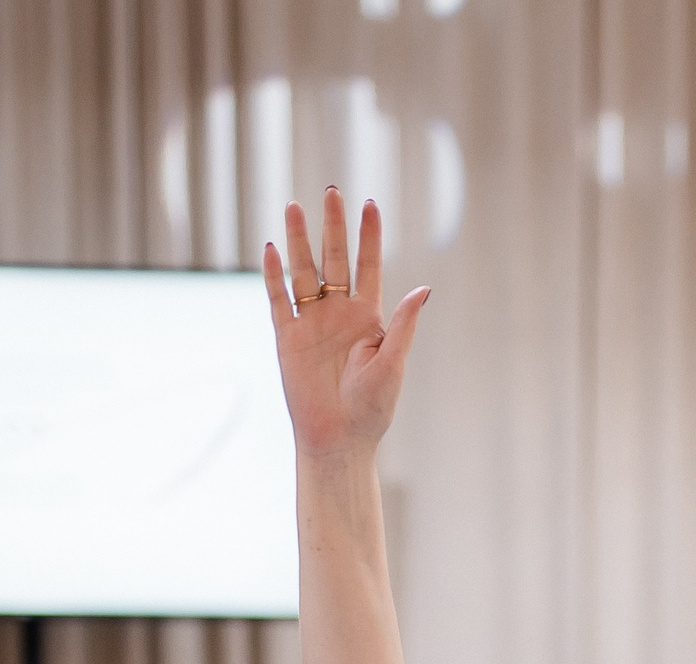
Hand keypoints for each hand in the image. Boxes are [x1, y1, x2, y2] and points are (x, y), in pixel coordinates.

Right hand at [261, 188, 428, 461]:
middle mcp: (339, 314)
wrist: (339, 439)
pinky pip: (278, 300)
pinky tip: (271, 249)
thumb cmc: (373, 408)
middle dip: (333, 227)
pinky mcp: (286, 338)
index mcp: (369, 318)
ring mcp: (311, 323)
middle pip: (334, 260)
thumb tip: (424, 289)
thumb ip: (404, 325)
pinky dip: (273, 276)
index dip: (369, 237)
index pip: (368, 267)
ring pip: (303, 272)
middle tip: (331, 192)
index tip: (370, 203)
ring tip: (294, 206)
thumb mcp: (393, 364)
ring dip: (299, 240)